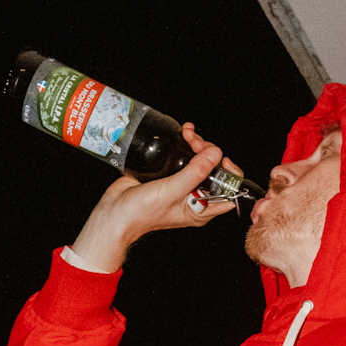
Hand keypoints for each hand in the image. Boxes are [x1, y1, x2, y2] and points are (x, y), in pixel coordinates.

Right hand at [70, 124, 241, 271]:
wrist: (115, 212)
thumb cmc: (143, 213)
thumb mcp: (173, 192)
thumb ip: (196, 173)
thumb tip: (216, 154)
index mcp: (202, 210)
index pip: (229, 192)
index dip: (231, 174)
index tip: (221, 159)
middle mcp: (196, 198)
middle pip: (215, 171)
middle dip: (209, 153)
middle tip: (196, 143)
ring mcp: (182, 185)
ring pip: (200, 161)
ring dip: (198, 144)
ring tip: (187, 134)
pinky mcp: (169, 174)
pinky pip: (184, 156)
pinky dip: (186, 144)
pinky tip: (183, 132)